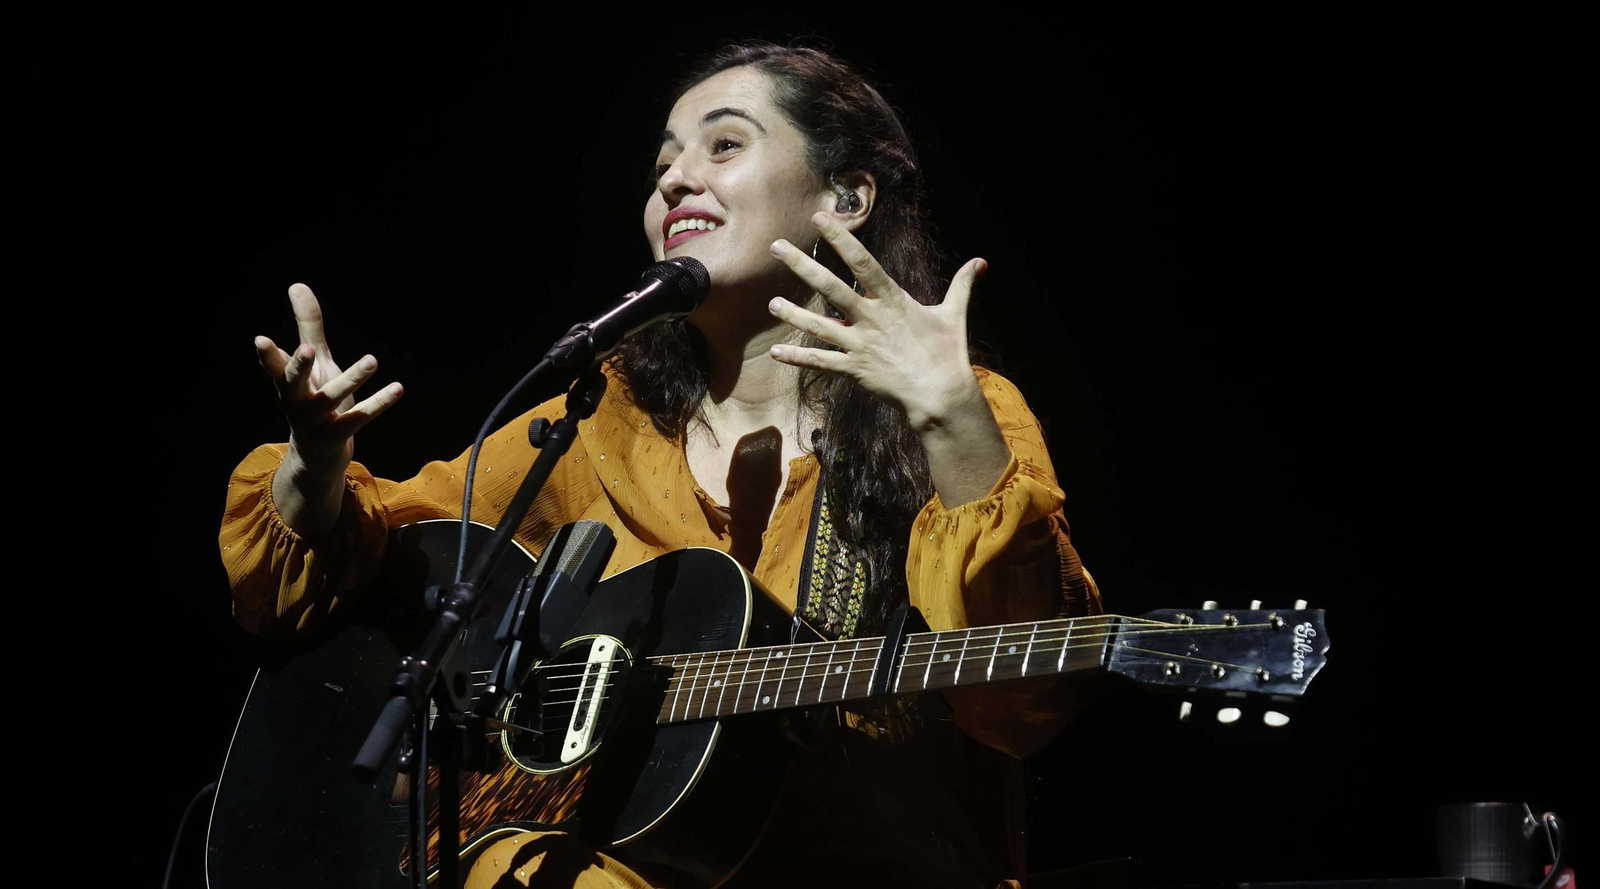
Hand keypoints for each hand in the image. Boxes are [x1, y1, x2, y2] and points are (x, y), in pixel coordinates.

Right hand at [255, 283, 402, 476]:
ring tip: (372, 359)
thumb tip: (297, 285)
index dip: (268, 355)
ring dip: (352, 378)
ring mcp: (315, 423)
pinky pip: (358, 418)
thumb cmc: (315, 400)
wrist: (318, 457)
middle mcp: (296, 403)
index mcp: (289, 384)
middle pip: (293, 384)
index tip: (260, 340)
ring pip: (331, 398)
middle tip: (308, 349)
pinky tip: (398, 388)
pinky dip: (378, 403)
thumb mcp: (315, 364)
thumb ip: (308, 327)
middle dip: (299, 366)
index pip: (275, 367)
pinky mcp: (336, 437)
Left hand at [766, 213, 986, 431]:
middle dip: (801, 265)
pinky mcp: (854, 370)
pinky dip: (799, 358)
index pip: (862, 262)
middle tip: (776, 247)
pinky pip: (821, 362)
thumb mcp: (954, 315)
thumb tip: (980, 262)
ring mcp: (859, 344)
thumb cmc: (948, 354)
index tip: (821, 219)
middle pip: (830, 287)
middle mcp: (871, 318)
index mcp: (893, 300)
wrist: (940, 395)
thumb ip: (962, 285)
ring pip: (818, 326)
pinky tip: (776, 352)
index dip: (841, 239)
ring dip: (792, 314)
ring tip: (770, 304)